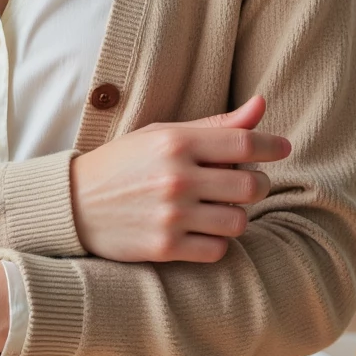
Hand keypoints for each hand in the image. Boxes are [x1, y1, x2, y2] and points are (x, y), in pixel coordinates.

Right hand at [70, 92, 290, 263]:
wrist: (73, 204)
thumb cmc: (123, 164)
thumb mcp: (162, 134)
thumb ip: (215, 125)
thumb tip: (262, 106)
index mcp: (175, 142)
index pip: (245, 143)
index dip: (272, 146)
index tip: (281, 148)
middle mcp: (176, 177)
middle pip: (252, 186)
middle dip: (257, 185)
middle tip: (243, 184)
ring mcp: (171, 215)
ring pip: (238, 221)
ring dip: (236, 216)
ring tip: (218, 209)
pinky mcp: (164, 247)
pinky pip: (218, 250)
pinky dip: (216, 242)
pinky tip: (200, 230)